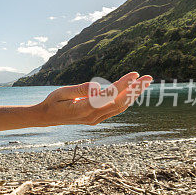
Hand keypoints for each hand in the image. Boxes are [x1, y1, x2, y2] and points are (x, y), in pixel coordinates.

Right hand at [38, 72, 152, 125]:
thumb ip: (80, 89)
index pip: (108, 96)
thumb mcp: (62, 92)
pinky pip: (115, 109)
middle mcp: (93, 117)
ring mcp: (96, 119)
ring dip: (134, 95)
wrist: (47, 117)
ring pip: (120, 107)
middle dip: (135, 90)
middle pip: (120, 103)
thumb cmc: (53, 101)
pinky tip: (133, 91)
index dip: (123, 85)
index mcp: (84, 109)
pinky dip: (126, 100)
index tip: (134, 74)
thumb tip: (97, 86)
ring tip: (145, 82)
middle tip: (149, 78)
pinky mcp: (97, 119)